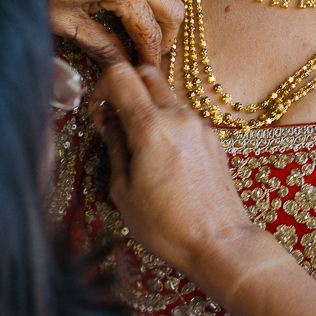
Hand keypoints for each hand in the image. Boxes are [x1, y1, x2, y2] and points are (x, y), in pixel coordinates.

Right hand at [92, 65, 315, 315]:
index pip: (122, 75)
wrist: (219, 241)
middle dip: (125, 89)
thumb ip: (114, 148)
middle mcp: (179, 117)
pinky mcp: (213, 137)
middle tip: (113, 122)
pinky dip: (166, 122)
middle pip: (147, 74)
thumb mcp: (123, 191)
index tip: (97, 113)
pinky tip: (161, 156)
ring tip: (137, 146)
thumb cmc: (165, 225)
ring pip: (167, 95)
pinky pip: (183, 116)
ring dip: (147, 107)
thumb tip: (109, 122)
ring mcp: (200, 125)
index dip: (102, 87)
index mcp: (152, 127)